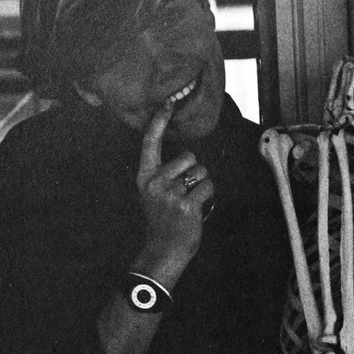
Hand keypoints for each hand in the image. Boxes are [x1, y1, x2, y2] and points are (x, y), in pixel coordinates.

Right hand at [135, 104, 215, 263]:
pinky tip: (198, 208)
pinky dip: (209, 196)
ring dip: (202, 184)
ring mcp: (170, 193)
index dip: (159, 122)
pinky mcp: (186, 205)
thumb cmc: (163, 220)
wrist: (164, 250)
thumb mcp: (154, 193)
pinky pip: (208, 187)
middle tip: (185, 192)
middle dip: (194, 171)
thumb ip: (164, 174)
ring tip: (190, 201)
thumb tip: (189, 159)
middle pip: (188, 157)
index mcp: (145, 176)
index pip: (150, 143)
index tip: (168, 103)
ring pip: (201, 172)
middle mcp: (155, 182)